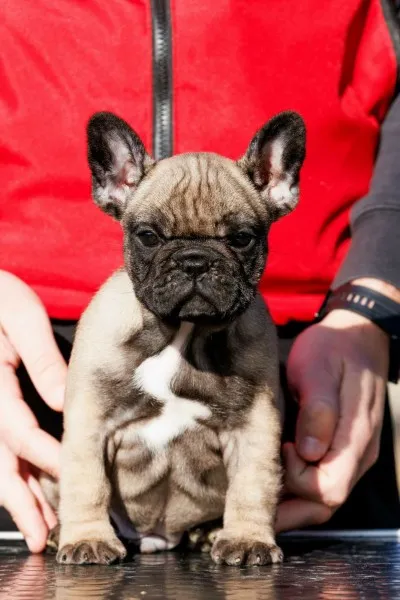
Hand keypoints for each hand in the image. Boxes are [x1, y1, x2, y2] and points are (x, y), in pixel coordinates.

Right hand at [0, 271, 66, 550]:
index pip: (16, 432)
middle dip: (22, 501)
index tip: (75, 476)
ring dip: (15, 497)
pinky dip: (9, 476)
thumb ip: (42, 360)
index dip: (46, 457)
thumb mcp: (20, 315)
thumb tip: (67, 401)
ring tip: (38, 530)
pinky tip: (25, 494)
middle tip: (45, 536)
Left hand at [276, 299, 389, 530]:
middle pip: (325, 505)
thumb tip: (308, 452)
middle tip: (252, 495)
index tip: (277, 450)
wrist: (357, 335)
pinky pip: (324, 480)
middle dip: (288, 509)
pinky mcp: (344, 448)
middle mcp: (358, 455)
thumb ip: (318, 410)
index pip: (327, 489)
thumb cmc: (334, 348)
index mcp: (355, 438)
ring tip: (258, 491)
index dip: (297, 481)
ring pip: (323, 498)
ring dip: (292, 502)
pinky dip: (299, 487)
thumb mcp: (318, 368)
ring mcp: (353, 454)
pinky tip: (276, 476)